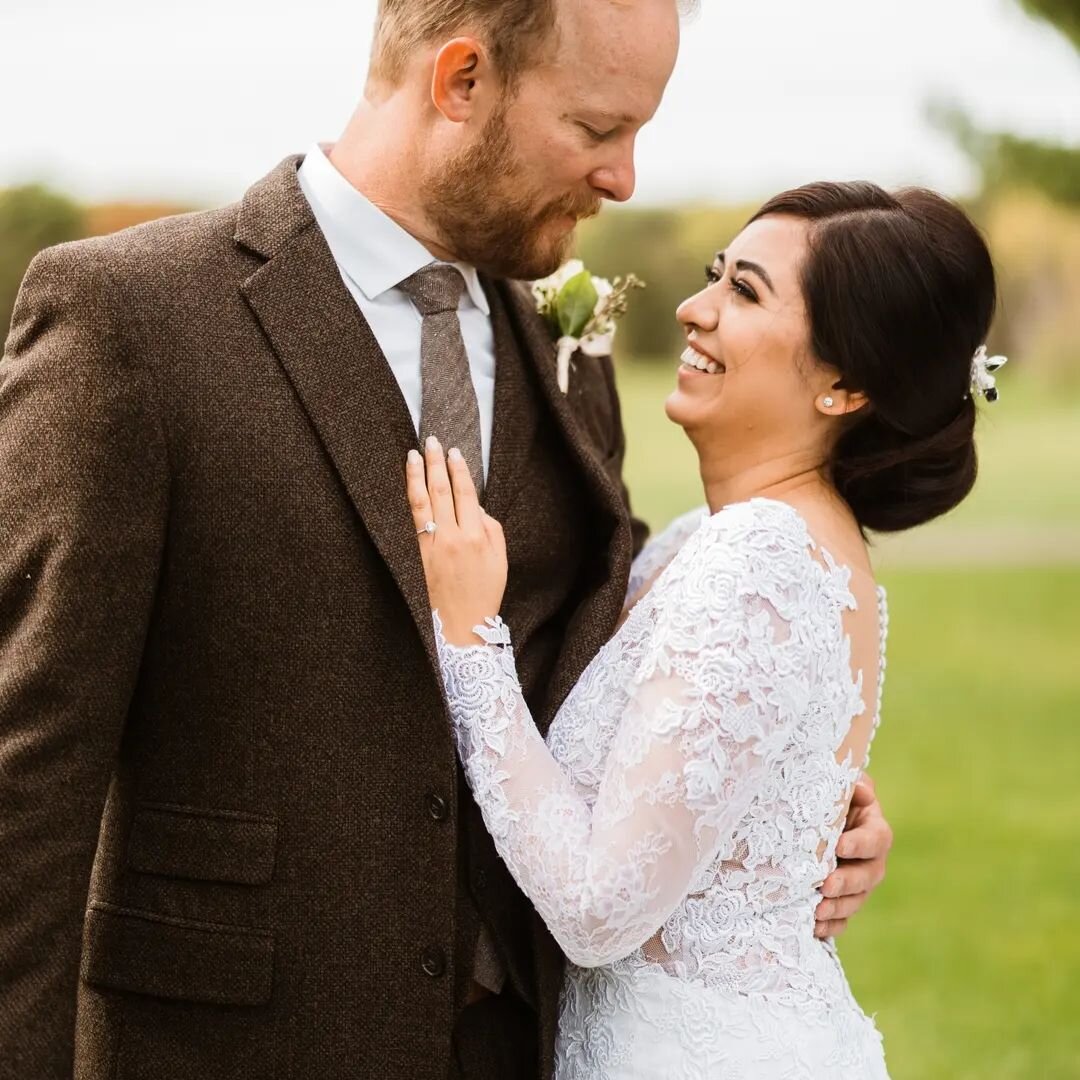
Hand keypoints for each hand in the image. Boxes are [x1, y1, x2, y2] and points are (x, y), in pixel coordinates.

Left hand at [406, 437, 506, 644]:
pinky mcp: (414, 556)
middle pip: (441, 491)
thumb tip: (474, 504)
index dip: (459, 470)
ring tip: (413, 455)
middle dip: (436, 463)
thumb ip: (490, 528)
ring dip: (416, 475)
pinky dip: (407, 501)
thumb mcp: (500, 560)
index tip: (454, 452)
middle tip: (431, 441)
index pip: (465, 493)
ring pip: (420, 502)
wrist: (459, 627)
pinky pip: (410, 522)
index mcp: (475, 537)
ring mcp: (429, 547)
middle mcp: (451, 538)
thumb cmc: (483, 593)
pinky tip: (405, 486)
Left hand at [815, 775, 892, 938]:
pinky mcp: (844, 901)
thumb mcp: (837, 786)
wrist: (808, 818)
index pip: (876, 838)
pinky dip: (830, 926)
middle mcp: (871, 859)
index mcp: (872, 828)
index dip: (860, 844)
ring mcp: (859, 883)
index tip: (839, 845)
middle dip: (847, 882)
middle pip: (868, 875)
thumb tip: (862, 790)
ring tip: (816, 911)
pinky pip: (842, 919)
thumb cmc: (824, 796)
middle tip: (826, 885)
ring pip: (856, 900)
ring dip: (838, 907)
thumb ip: (850, 786)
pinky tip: (814, 928)